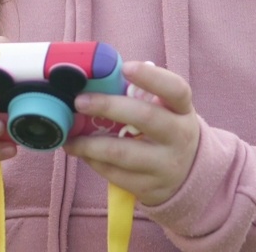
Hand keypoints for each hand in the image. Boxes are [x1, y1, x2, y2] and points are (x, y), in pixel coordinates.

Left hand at [63, 61, 199, 206]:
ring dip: (89, 143)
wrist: (186, 174)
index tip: (125, 67)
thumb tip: (95, 79)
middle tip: (79, 101)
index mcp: (183, 110)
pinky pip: (114, 174)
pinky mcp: (149, 188)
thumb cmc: (164, 129)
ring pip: (122, 152)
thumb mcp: (164, 110)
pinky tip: (80, 151)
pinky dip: (92, 161)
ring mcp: (165, 165)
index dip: (151, 77)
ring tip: (69, 135)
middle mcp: (179, 136)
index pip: (175, 89)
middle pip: (144, 118)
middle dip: (108, 107)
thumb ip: (139, 94)